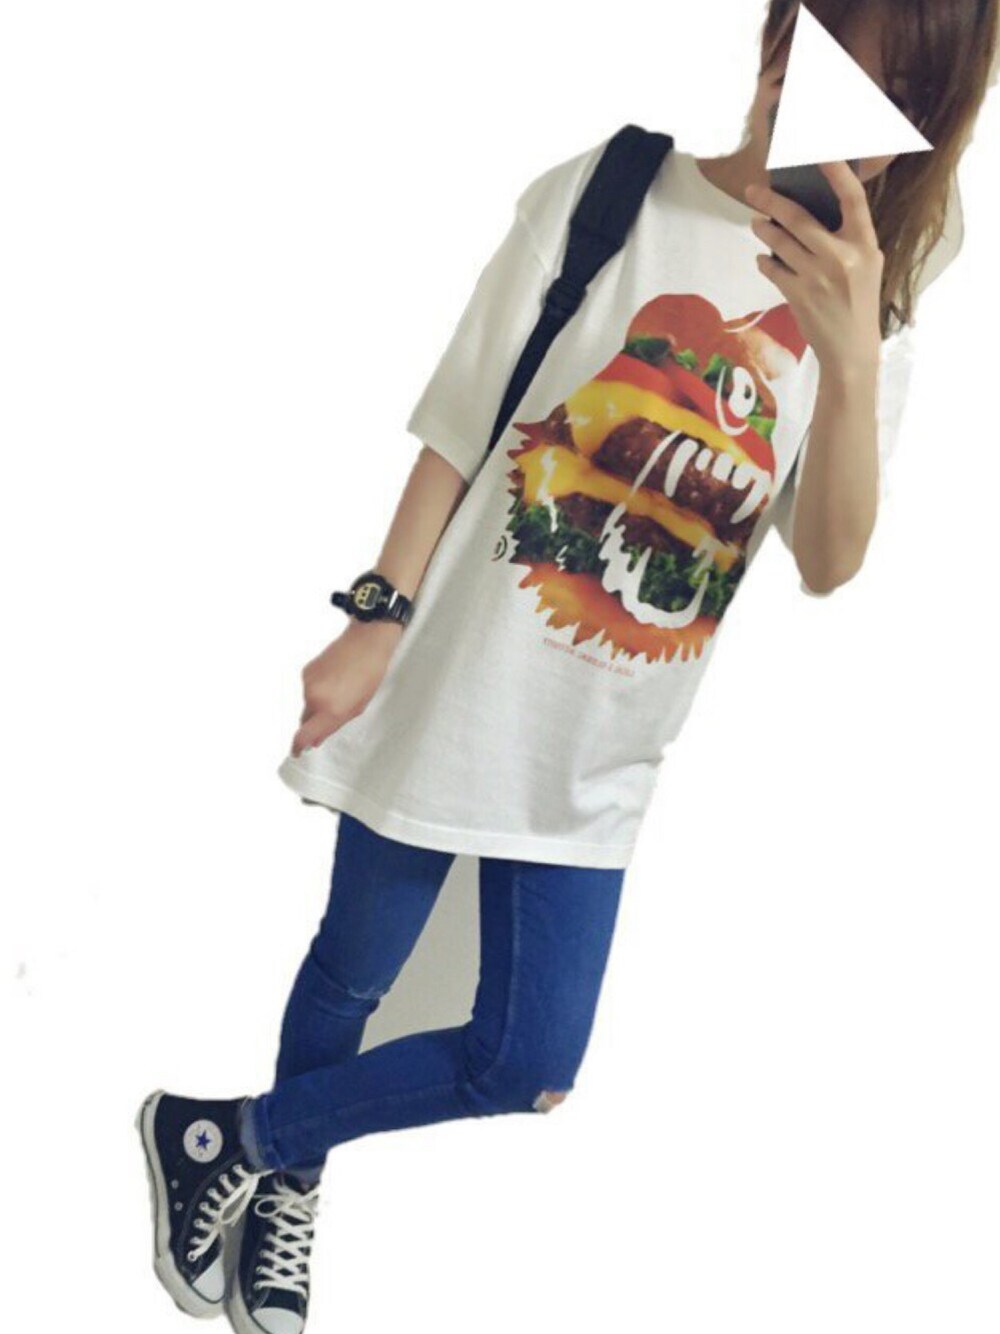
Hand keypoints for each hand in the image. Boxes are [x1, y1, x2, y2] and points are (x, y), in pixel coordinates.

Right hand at [291, 618, 402, 756]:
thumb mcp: (357, 708)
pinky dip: (317, 689)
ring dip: (318, 704)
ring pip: (307, 704)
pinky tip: (333, 679)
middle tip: (333, 713)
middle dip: (314, 722)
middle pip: (305, 720)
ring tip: (339, 690)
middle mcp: (314, 699)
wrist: (365, 643)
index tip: (297, 752)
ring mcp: (307, 684)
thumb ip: (333, 726)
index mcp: (329, 711)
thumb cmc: (368, 676)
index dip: (297, 746)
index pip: (303, 735)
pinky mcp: (305, 671)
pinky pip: (307, 689)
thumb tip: (314, 740)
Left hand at [746, 161, 882, 373]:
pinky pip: (772, 269)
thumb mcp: (867, 265)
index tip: (820, 154)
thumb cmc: (858, 302)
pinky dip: (765, 262)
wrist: (851, 349)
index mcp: (865, 244)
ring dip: (763, 229)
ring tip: (756, 223)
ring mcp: (818, 277)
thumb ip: (848, 238)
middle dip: (770, 202)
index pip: (853, 199)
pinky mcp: (798, 295)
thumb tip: (813, 209)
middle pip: (799, 218)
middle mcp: (842, 257)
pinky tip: (765, 260)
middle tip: (753, 191)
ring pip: (780, 242)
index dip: (837, 173)